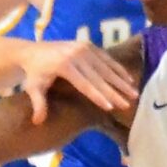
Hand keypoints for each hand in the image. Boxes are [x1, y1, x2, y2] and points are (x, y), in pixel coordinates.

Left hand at [15, 39, 134, 122]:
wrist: (33, 51)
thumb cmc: (34, 74)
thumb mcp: (33, 89)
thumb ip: (38, 104)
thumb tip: (38, 122)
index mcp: (64, 65)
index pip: (84, 84)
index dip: (97, 96)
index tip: (110, 107)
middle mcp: (76, 54)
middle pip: (99, 77)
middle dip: (115, 92)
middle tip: (128, 104)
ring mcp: (83, 47)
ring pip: (106, 67)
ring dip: (121, 81)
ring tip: (134, 93)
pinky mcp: (88, 45)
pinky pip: (106, 58)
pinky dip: (118, 69)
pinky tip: (129, 80)